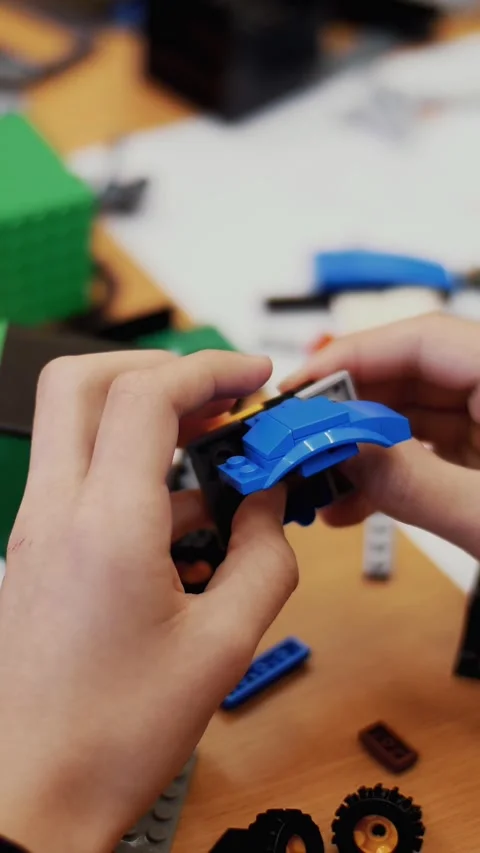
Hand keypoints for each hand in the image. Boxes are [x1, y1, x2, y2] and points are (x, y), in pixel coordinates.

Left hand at [0, 349, 297, 852]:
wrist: (33, 793)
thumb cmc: (114, 733)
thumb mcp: (223, 646)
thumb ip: (263, 557)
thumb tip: (266, 503)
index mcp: (106, 526)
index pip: (146, 395)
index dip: (208, 369)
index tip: (253, 377)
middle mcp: (57, 511)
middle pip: (82, 381)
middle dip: (158, 369)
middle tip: (216, 397)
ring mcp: (37, 527)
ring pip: (79, 425)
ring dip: (148, 422)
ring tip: (212, 459)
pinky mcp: (37, 548)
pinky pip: (83, 477)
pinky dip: (134, 472)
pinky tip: (183, 519)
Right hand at [281, 312, 479, 558]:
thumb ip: (412, 483)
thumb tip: (342, 453)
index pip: (424, 338)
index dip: (354, 356)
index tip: (299, 386)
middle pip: (411, 374)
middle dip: (348, 409)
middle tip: (297, 436)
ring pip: (413, 416)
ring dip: (360, 448)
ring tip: (316, 479)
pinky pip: (426, 451)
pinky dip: (387, 474)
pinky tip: (350, 504)